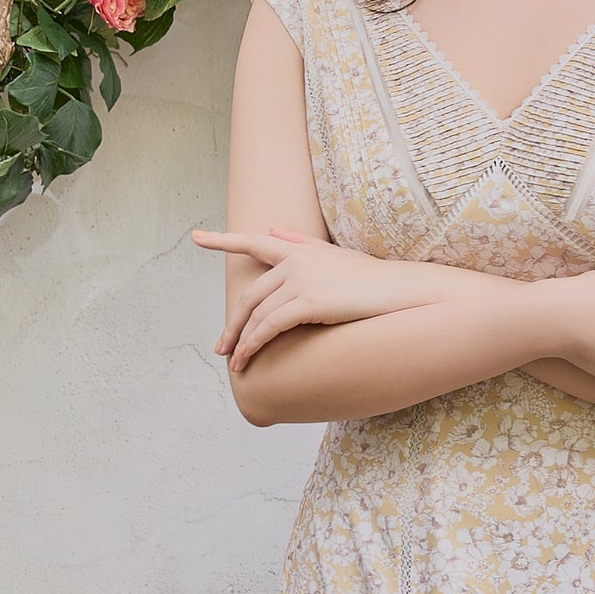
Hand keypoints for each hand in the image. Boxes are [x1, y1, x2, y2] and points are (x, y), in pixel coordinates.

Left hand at [195, 224, 451, 371]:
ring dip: (242, 341)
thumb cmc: (369, 278)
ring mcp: (300, 280)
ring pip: (257, 314)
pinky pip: (270, 327)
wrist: (398, 291)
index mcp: (296, 249)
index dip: (222, 240)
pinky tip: (246, 360)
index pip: (252, 242)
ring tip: (235, 363)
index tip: (196, 237)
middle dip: (233, 324)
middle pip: (250, 295)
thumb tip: (274, 230)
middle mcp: (293, 260)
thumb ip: (299, 243)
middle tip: (222, 347)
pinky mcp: (308, 302)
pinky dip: (254, 345)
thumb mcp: (332, 256)